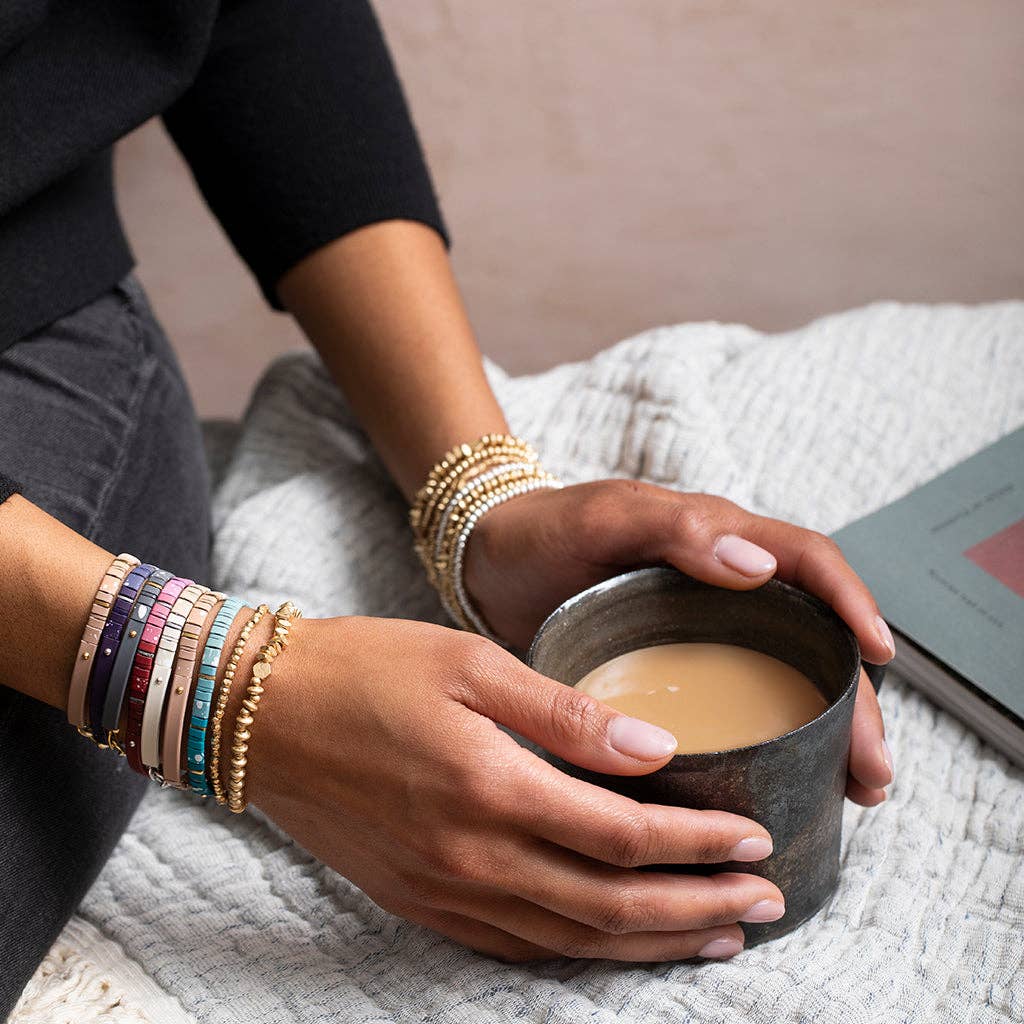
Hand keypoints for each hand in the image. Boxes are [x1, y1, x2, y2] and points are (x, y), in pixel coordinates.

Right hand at [245, 615, 786, 962]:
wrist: (261, 715)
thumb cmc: (367, 670)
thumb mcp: (469, 663)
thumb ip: (564, 712)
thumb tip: (653, 747)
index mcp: (491, 788)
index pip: (622, 835)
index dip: (697, 844)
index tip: (755, 838)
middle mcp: (474, 858)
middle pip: (612, 905)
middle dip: (698, 908)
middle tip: (765, 903)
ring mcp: (445, 891)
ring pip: (572, 939)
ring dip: (652, 944)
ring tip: (716, 936)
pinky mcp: (420, 901)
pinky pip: (516, 946)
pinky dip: (580, 951)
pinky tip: (615, 944)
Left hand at [463, 479, 895, 804]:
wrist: (488, 565)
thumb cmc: (544, 531)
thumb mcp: (603, 518)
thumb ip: (674, 529)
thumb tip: (760, 564)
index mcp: (718, 539)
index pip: (808, 562)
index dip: (851, 603)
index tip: (881, 655)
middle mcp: (725, 586)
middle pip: (813, 638)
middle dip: (855, 700)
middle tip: (872, 768)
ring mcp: (703, 631)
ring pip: (788, 678)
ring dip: (829, 730)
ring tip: (854, 791)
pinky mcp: (677, 670)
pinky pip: (741, 703)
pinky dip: (774, 741)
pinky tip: (787, 783)